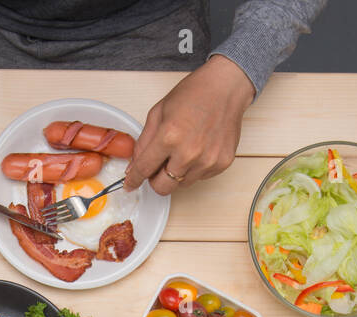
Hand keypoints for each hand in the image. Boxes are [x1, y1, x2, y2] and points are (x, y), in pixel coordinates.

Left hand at [124, 55, 255, 195]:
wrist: (226, 87)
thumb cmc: (193, 94)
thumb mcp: (158, 112)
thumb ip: (143, 143)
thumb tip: (134, 167)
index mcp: (169, 136)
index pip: (144, 169)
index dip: (133, 179)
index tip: (130, 184)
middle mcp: (189, 153)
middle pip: (162, 187)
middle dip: (155, 180)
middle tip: (157, 166)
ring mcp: (207, 161)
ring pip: (181, 185)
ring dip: (176, 173)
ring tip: (182, 150)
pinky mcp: (221, 164)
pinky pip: (199, 178)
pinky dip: (194, 169)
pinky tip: (198, 148)